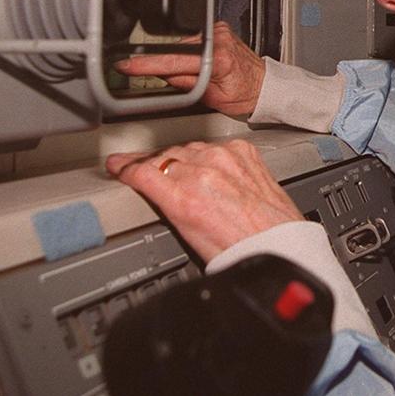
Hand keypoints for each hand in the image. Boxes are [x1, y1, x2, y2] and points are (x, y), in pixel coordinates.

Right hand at [106, 140, 303, 263]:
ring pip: (188, 148)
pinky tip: (207, 167)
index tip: (117, 165)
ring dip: (180, 158)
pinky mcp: (243, 152)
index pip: (142, 171)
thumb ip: (167, 205)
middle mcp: (204, 172)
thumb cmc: (238, 249)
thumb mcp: (188, 235)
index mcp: (184, 198)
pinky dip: (208, 155)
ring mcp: (225, 158)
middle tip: (145, 171)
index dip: (124, 167)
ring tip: (179, 173)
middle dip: (153, 165)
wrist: (277, 242)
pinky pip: (214, 146)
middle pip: (163, 157)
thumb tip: (153, 191)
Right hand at [116, 21, 265, 115]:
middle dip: (166, 65)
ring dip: (179, 59)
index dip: (148, 64)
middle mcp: (219, 39)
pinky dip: (188, 52)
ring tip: (193, 73)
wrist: (264, 84)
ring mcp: (219, 30)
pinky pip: (192, 39)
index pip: (175, 61)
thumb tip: (163, 75)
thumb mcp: (212, 98)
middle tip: (169, 80)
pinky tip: (197, 62)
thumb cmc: (244, 93)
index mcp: (218, 58)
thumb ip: (185, 84)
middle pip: (176, 50)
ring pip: (182, 44)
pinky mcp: (218, 28)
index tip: (128, 65)